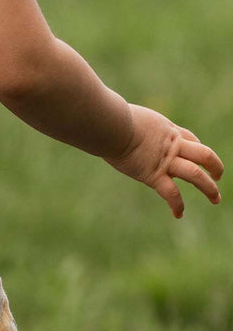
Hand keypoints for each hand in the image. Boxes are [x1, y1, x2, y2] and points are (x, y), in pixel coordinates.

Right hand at [103, 104, 223, 218]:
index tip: (197, 156)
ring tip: (215, 199)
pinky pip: (171, 193)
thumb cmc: (113, 118)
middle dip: (215, 167)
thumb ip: (134, 124)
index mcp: (168, 130)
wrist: (111, 126)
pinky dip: (176, 205)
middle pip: (204, 155)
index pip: (191, 139)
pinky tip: (178, 214)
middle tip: (218, 177)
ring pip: (196, 175)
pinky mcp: (153, 175)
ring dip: (209, 188)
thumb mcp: (131, 116)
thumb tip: (119, 123)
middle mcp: (172, 145)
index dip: (198, 149)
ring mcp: (165, 161)